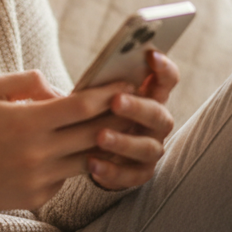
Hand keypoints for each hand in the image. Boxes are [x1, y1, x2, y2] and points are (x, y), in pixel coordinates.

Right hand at [0, 70, 133, 211]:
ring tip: (114, 129)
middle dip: (116, 118)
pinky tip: (69, 154)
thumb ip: (28, 81)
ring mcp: (39, 179)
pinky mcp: (37, 197)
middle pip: (92, 134)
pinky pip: (66, 178)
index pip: (81, 107)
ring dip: (100, 144)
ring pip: (86, 160)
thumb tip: (60, 89)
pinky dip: (71, 164)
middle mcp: (37, 153)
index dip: (107, 95)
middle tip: (134, 106)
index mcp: (27, 122)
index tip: (126, 85)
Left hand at [86, 50, 179, 190]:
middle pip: (159, 115)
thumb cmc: (76, 113)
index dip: (163, 67)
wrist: (75, 149)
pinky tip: (92, 164)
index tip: (149, 55)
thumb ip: (83, 87)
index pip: (166, 78)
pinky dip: (114, 171)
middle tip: (116, 101)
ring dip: (125, 141)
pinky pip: (132, 175)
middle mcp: (154, 122)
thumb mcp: (78, 95)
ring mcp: (148, 149)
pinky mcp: (136, 173)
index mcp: (147, 95)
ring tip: (100, 136)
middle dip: (139, 107)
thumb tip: (66, 90)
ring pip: (149, 148)